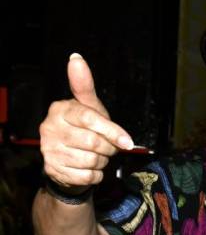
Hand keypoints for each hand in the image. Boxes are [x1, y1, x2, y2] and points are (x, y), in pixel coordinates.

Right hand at [39, 53, 133, 190]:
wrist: (68, 163)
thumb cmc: (83, 131)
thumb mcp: (88, 108)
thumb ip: (84, 87)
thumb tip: (76, 58)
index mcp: (59, 110)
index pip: (89, 118)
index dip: (112, 131)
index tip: (128, 142)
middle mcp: (50, 128)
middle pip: (93, 142)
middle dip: (109, 149)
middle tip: (109, 148)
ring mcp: (50, 151)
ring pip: (91, 161)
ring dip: (102, 162)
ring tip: (97, 157)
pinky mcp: (54, 170)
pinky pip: (87, 176)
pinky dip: (95, 175)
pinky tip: (90, 169)